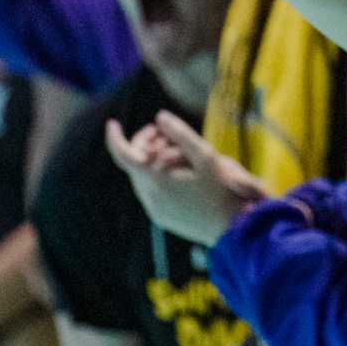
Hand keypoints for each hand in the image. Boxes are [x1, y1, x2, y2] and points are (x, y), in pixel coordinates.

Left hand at [104, 111, 266, 245]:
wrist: (234, 228)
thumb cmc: (223, 190)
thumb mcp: (206, 156)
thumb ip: (181, 134)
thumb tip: (160, 116)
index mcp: (155, 179)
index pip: (122, 154)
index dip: (114, 137)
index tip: (112, 123)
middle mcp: (149, 196)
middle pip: (134, 164)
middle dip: (144, 144)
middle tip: (164, 132)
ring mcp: (154, 209)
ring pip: (143, 179)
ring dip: (153, 162)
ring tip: (178, 152)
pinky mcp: (162, 219)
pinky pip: (152, 194)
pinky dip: (158, 179)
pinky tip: (180, 175)